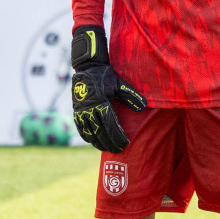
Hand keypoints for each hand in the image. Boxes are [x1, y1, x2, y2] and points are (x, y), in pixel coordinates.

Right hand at [69, 24, 146, 153]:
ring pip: (89, 131)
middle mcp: (89, 109)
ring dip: (98, 142)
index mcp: (101, 102)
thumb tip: (143, 107)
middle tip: (118, 150)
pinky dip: (87, 136)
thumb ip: (130, 96)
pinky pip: (80, 127)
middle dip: (109, 142)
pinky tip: (93, 141)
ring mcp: (81, 111)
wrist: (87, 68)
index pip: (110, 124)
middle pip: (100, 131)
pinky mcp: (76, 110)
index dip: (117, 136)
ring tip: (107, 149)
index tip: (125, 144)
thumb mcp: (119, 84)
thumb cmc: (106, 76)